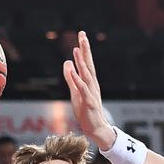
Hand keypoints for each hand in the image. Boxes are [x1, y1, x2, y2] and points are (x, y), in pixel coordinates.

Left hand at [63, 31, 115, 150]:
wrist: (96, 128)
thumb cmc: (86, 111)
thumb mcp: (75, 92)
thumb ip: (71, 78)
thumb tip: (67, 62)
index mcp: (90, 82)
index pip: (87, 63)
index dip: (84, 49)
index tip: (82, 35)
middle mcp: (93, 85)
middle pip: (89, 65)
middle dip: (85, 50)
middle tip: (82, 34)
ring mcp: (92, 93)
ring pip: (87, 75)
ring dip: (82, 62)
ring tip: (77, 49)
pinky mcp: (89, 102)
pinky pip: (83, 89)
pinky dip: (78, 80)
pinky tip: (74, 71)